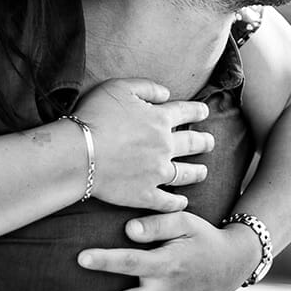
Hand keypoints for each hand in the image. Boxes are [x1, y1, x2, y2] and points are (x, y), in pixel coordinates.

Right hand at [74, 79, 211, 212]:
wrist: (80, 153)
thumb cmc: (96, 116)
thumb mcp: (120, 88)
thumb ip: (146, 87)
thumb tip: (167, 94)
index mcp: (160, 119)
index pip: (186, 112)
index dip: (197, 111)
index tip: (204, 112)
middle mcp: (165, 146)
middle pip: (192, 144)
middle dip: (204, 142)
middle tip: (210, 142)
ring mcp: (156, 172)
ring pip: (185, 173)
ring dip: (197, 172)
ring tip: (203, 172)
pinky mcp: (144, 194)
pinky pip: (167, 201)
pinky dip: (177, 203)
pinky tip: (182, 202)